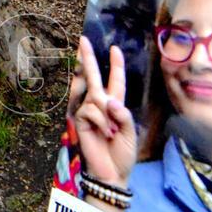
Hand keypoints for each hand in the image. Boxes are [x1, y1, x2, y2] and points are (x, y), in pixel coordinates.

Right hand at [72, 36, 136, 188]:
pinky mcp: (80, 120)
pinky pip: (92, 110)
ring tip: (111, 133)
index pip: (116, 81)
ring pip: (97, 98)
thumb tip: (108, 101)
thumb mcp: (130, 131)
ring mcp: (89, 112)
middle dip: (88, 58)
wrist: (111, 172)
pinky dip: (100, 122)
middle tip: (82, 39)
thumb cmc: (122, 153)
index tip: (114, 48)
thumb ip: (122, 113)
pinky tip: (103, 133)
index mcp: (116, 106)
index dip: (116, 65)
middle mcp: (101, 105)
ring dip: (108, 116)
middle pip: (94, 77)